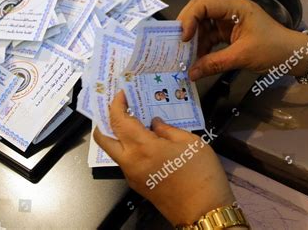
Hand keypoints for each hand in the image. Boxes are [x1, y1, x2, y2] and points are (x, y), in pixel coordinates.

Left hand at [94, 91, 234, 225]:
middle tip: (118, 109)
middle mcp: (130, 161)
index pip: (118, 120)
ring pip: (113, 151)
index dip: (116, 104)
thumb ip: (167, 129)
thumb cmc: (200, 175)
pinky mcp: (137, 185)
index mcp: (142, 147)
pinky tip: (144, 143)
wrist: (204, 212)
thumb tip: (155, 123)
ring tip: (132, 124)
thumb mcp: (190, 142)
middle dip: (105, 121)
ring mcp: (131, 175)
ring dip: (116, 136)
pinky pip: (125, 162)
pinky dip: (128, 149)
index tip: (121, 94)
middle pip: (103, 138)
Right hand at [177, 0, 307, 80]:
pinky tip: (195, 59)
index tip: (183, 38)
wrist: (293, 56)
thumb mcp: (242, 56)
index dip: (189, 19)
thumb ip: (214, 63)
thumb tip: (191, 74)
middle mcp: (228, 10)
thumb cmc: (273, 49)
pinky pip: (208, 37)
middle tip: (176, 44)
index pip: (203, 4)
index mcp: (235, 7)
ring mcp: (228, 21)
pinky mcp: (227, 33)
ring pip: (201, 26)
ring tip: (184, 55)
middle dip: (186, 27)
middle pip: (199, 11)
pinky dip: (201, 47)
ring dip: (193, 41)